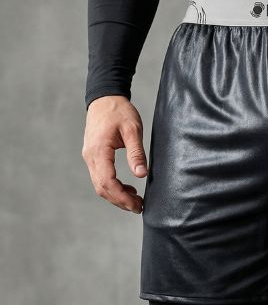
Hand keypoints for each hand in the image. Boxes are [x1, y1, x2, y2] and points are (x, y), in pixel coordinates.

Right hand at [82, 96, 146, 212]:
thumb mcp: (133, 129)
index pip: (107, 182)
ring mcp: (90, 157)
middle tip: (139, 207)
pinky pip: (101, 177)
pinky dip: (113, 186)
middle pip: (102, 188)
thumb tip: (141, 175)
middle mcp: (90, 156)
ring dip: (116, 195)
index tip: (137, 205)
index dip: (121, 197)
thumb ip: (136, 153)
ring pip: (100, 184)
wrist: (105, 97)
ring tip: (136, 201)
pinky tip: (128, 189)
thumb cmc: (119, 111)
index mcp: (99, 150)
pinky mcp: (93, 156)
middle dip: (120, 201)